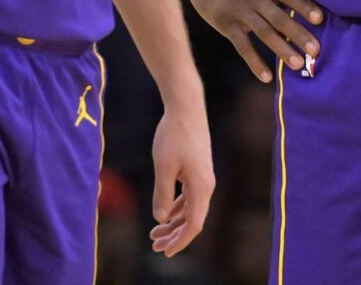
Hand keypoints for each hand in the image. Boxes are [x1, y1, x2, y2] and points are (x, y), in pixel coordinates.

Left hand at [147, 101, 213, 257]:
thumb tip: (160, 219)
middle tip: (154, 246)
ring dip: (174, 223)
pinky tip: (165, 215)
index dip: (180, 241)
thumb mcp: (163, 166)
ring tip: (155, 234)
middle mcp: (206, 185)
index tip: (165, 252)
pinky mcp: (197, 171)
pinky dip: (177, 208)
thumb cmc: (174, 135)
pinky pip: (189, 197)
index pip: (194, 224)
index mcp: (201, 187)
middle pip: (193, 220)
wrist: (186, 108)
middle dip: (174, 236)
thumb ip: (162, 194)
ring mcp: (203, 178)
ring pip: (190, 209)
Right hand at [181, 0, 322, 82]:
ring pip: (264, 33)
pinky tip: (266, 77)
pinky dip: (254, 61)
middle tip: (316, 50)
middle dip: (298, 34)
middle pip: (280, 17)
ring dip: (282, 49)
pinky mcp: (225, 23)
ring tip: (298, 65)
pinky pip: (242, 45)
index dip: (304, 5)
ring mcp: (239, 11)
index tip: (320, 18)